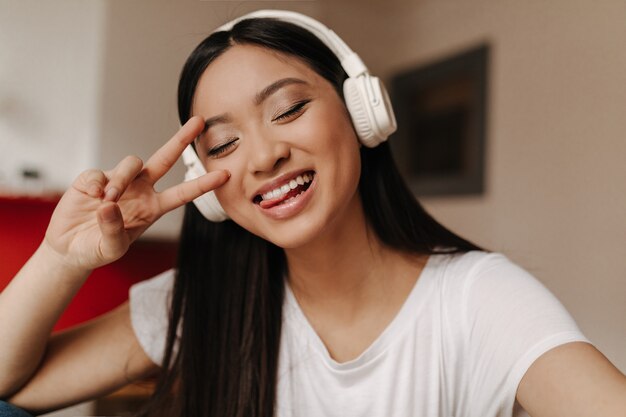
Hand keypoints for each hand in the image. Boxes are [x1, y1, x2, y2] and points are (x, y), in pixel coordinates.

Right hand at [43, 116, 227, 270]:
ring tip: (107, 201)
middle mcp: (141, 189)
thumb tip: (110, 205)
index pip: (183, 193)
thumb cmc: (98, 249)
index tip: (226, 174)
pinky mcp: (94, 177)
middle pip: (165, 158)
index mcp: (154, 207)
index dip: (204, 184)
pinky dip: (95, 185)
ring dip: (121, 181)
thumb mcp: (111, 248)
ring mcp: (119, 181)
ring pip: (131, 164)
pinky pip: (99, 173)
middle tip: (199, 121)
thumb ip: (114, 230)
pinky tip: (90, 197)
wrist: (70, 247)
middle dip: (182, 139)